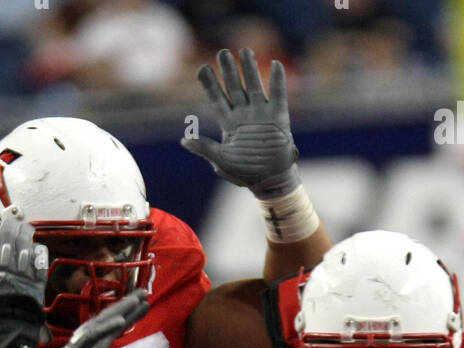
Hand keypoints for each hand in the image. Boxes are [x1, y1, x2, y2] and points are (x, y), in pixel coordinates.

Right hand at [34, 289, 148, 347]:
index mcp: (99, 342)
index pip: (117, 325)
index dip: (132, 314)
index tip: (146, 304)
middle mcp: (91, 337)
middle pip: (112, 317)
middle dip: (128, 304)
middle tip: (144, 292)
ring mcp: (83, 340)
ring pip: (103, 320)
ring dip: (120, 309)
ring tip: (136, 300)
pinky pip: (93, 335)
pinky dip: (106, 327)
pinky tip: (121, 320)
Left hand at [181, 48, 298, 197]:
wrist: (270, 181)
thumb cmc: (245, 173)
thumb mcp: (221, 161)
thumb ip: (205, 148)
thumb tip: (184, 140)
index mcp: (229, 123)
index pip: (217, 99)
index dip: (210, 83)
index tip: (202, 68)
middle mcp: (244, 115)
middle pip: (235, 87)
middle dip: (228, 70)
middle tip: (222, 52)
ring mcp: (261, 114)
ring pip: (254, 85)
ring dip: (249, 69)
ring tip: (244, 51)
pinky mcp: (278, 117)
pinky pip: (278, 95)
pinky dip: (277, 80)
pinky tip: (274, 64)